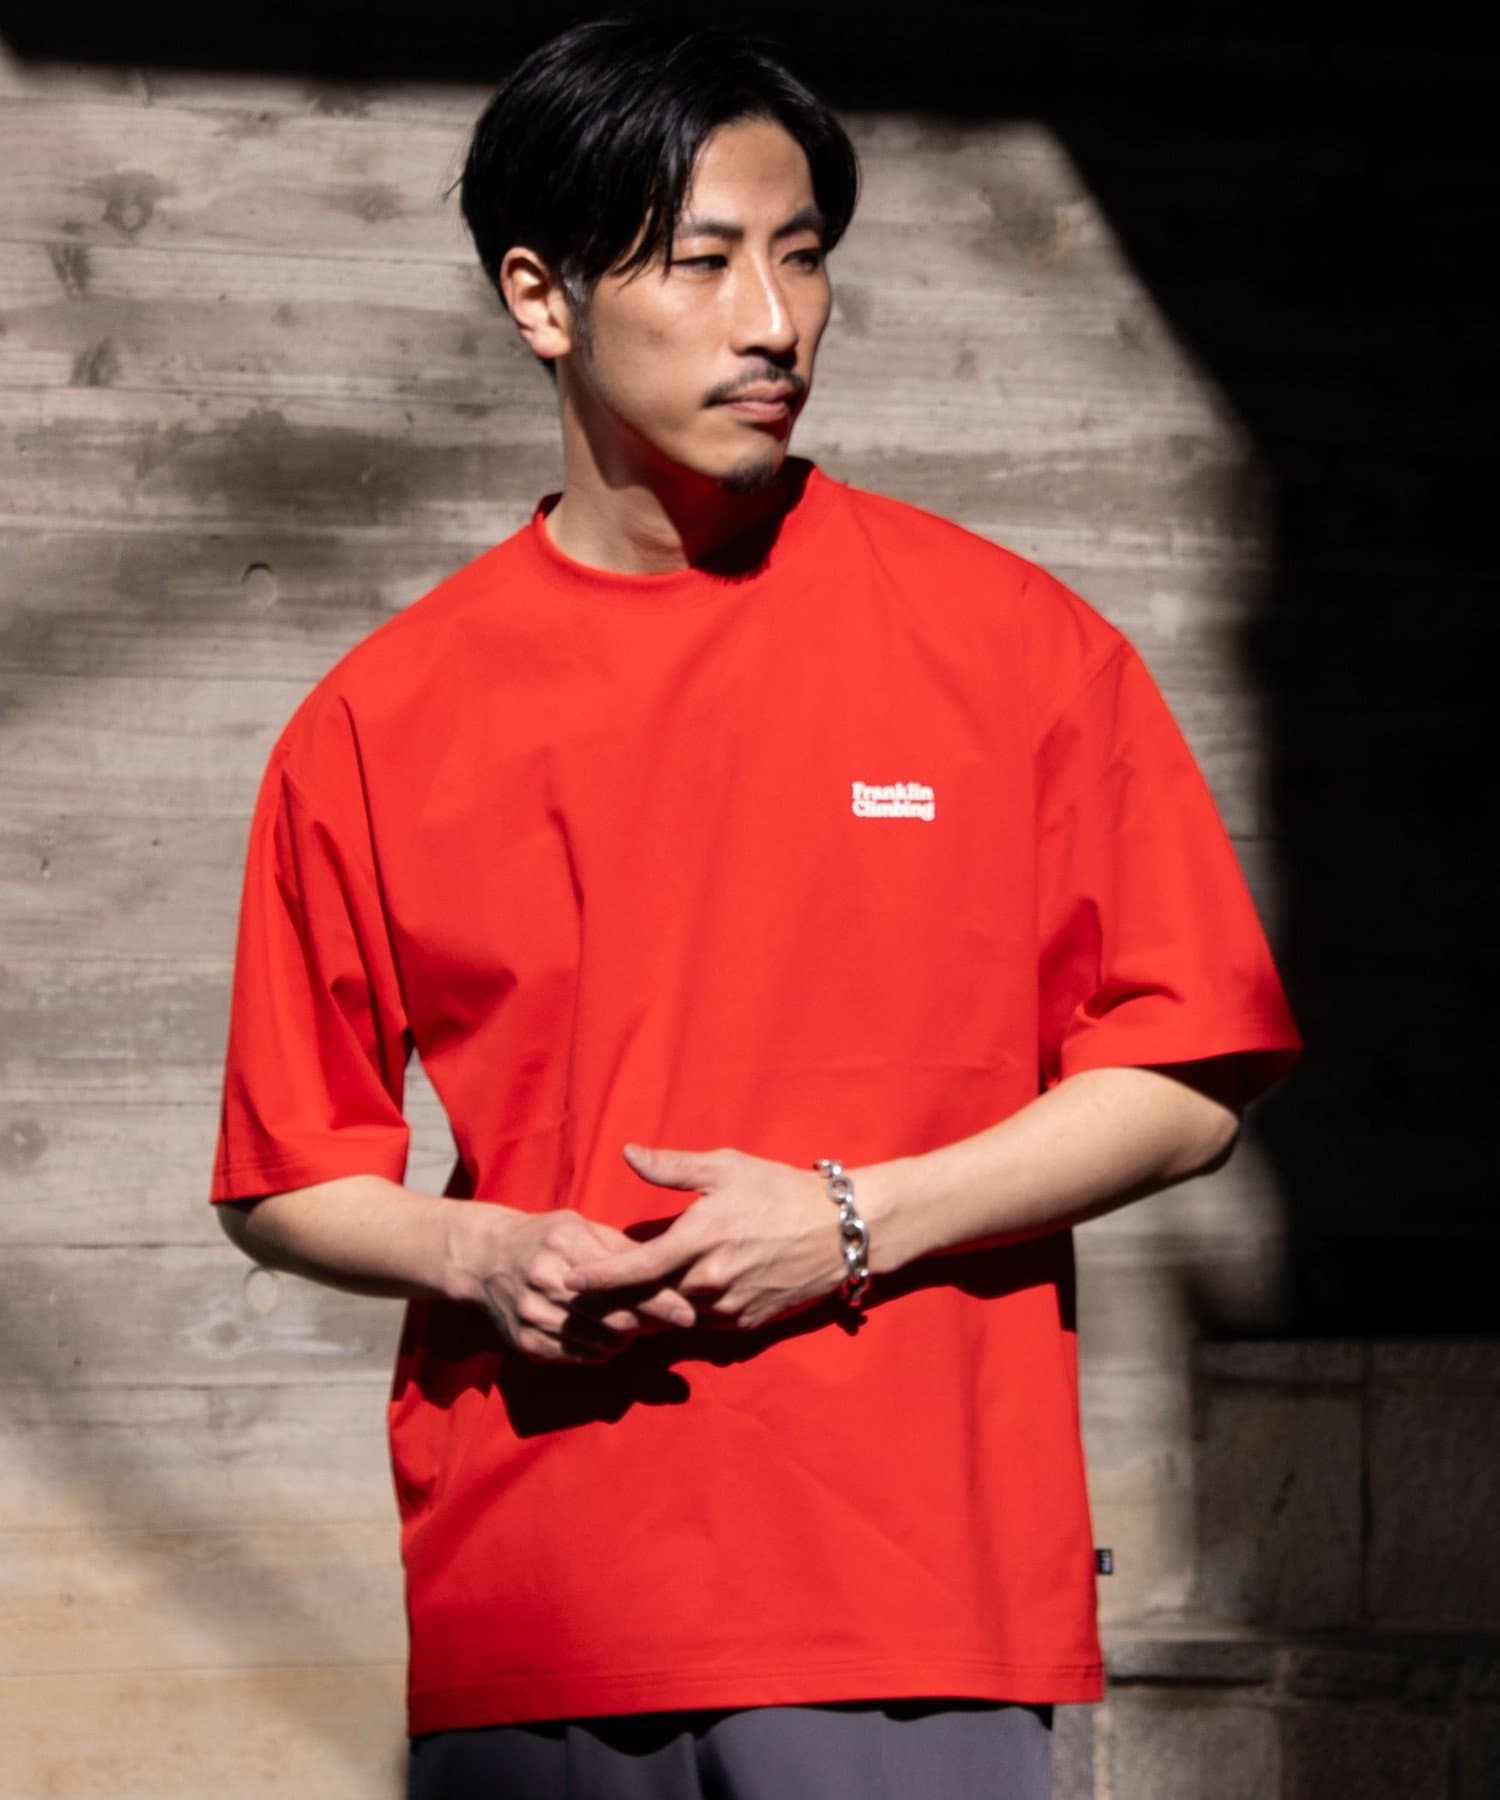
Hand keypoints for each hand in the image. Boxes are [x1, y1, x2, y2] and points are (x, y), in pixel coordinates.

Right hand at [449, 1204, 697, 1366]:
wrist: (484, 1258)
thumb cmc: (546, 1238)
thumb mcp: (581, 1227)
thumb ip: (621, 1248)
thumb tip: (668, 1271)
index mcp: (565, 1244)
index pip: (623, 1280)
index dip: (659, 1301)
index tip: (686, 1315)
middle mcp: (546, 1280)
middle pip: (615, 1318)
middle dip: (645, 1324)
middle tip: (661, 1322)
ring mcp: (533, 1314)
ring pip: (601, 1343)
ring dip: (624, 1340)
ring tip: (630, 1327)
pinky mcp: (525, 1343)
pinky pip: (579, 1358)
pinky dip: (600, 1351)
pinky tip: (603, 1337)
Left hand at [563, 1144, 847, 1333]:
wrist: (838, 1231)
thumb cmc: (779, 1190)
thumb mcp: (726, 1168)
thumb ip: (672, 1167)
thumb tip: (628, 1154)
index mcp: (700, 1238)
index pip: (636, 1268)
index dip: (599, 1278)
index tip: (569, 1280)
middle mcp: (711, 1280)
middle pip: (651, 1297)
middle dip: (624, 1295)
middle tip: (599, 1288)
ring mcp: (730, 1307)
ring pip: (676, 1313)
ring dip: (657, 1305)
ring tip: (638, 1293)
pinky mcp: (747, 1325)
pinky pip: (704, 1324)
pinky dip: (688, 1312)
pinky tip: (683, 1297)